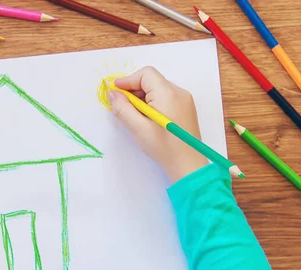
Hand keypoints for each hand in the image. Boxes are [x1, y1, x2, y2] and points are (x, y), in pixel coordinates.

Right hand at [108, 66, 207, 182]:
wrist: (188, 164)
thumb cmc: (164, 148)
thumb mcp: (138, 128)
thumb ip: (123, 108)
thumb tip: (113, 94)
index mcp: (168, 94)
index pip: (146, 74)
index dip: (128, 80)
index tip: (115, 91)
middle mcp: (179, 92)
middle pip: (152, 80)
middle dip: (134, 90)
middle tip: (122, 105)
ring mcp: (184, 100)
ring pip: (158, 89)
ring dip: (143, 97)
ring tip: (134, 115)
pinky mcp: (185, 108)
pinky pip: (165, 97)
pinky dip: (152, 102)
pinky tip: (147, 118)